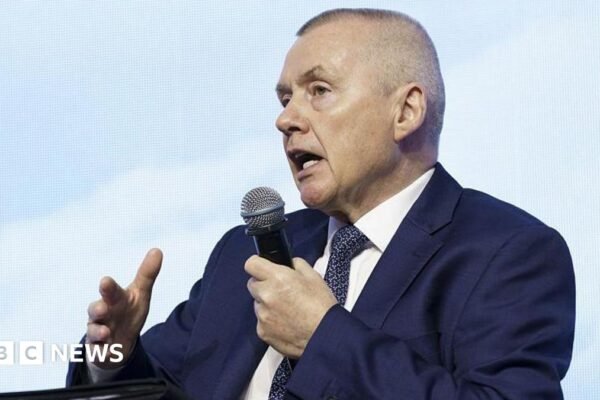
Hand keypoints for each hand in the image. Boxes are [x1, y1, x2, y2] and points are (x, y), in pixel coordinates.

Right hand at [86, 248, 162, 368]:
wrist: (118, 340)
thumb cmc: (128, 311)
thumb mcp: (140, 294)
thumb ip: (147, 274)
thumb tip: (157, 250)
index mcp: (114, 298)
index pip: (111, 291)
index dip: (108, 287)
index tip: (105, 281)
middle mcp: (103, 314)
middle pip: (96, 309)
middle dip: (97, 308)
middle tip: (102, 307)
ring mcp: (98, 331)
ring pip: (93, 331)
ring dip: (98, 331)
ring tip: (105, 332)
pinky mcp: (98, 350)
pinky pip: (97, 351)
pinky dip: (101, 351)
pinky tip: (107, 352)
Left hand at [245, 255, 336, 358]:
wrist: (325, 336)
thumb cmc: (322, 308)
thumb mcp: (313, 276)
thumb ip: (296, 264)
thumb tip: (288, 263)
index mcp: (278, 278)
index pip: (252, 264)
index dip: (258, 264)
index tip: (263, 267)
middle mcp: (266, 295)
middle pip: (253, 284)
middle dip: (264, 285)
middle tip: (281, 291)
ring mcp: (263, 315)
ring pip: (257, 303)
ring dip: (267, 304)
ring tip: (287, 310)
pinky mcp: (263, 331)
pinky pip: (261, 321)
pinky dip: (270, 321)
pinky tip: (286, 322)